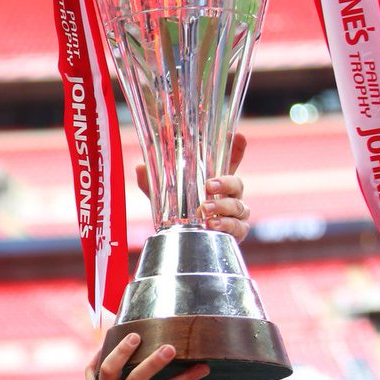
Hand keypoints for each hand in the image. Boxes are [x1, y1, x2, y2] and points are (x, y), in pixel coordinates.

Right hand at [72, 333, 209, 379]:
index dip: (121, 351)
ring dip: (183, 378)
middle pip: (138, 378)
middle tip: (170, 348)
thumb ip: (93, 372)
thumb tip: (100, 348)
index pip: (110, 368)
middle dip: (154, 362)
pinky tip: (194, 379)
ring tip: (200, 366)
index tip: (134, 336)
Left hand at [135, 132, 249, 242]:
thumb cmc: (181, 214)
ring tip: (204, 210)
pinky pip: (239, 228)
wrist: (186, 242)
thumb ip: (153, 182)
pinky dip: (227, 226)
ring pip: (239, 206)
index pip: (230, 162)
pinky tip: (213, 225)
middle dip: (225, 183)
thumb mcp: (166, 196)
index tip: (238, 137)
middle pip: (237, 184)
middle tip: (208, 185)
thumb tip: (140, 167)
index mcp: (218, 183)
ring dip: (222, 207)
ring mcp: (235, 215)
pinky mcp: (236, 232)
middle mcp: (230, 196)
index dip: (237, 149)